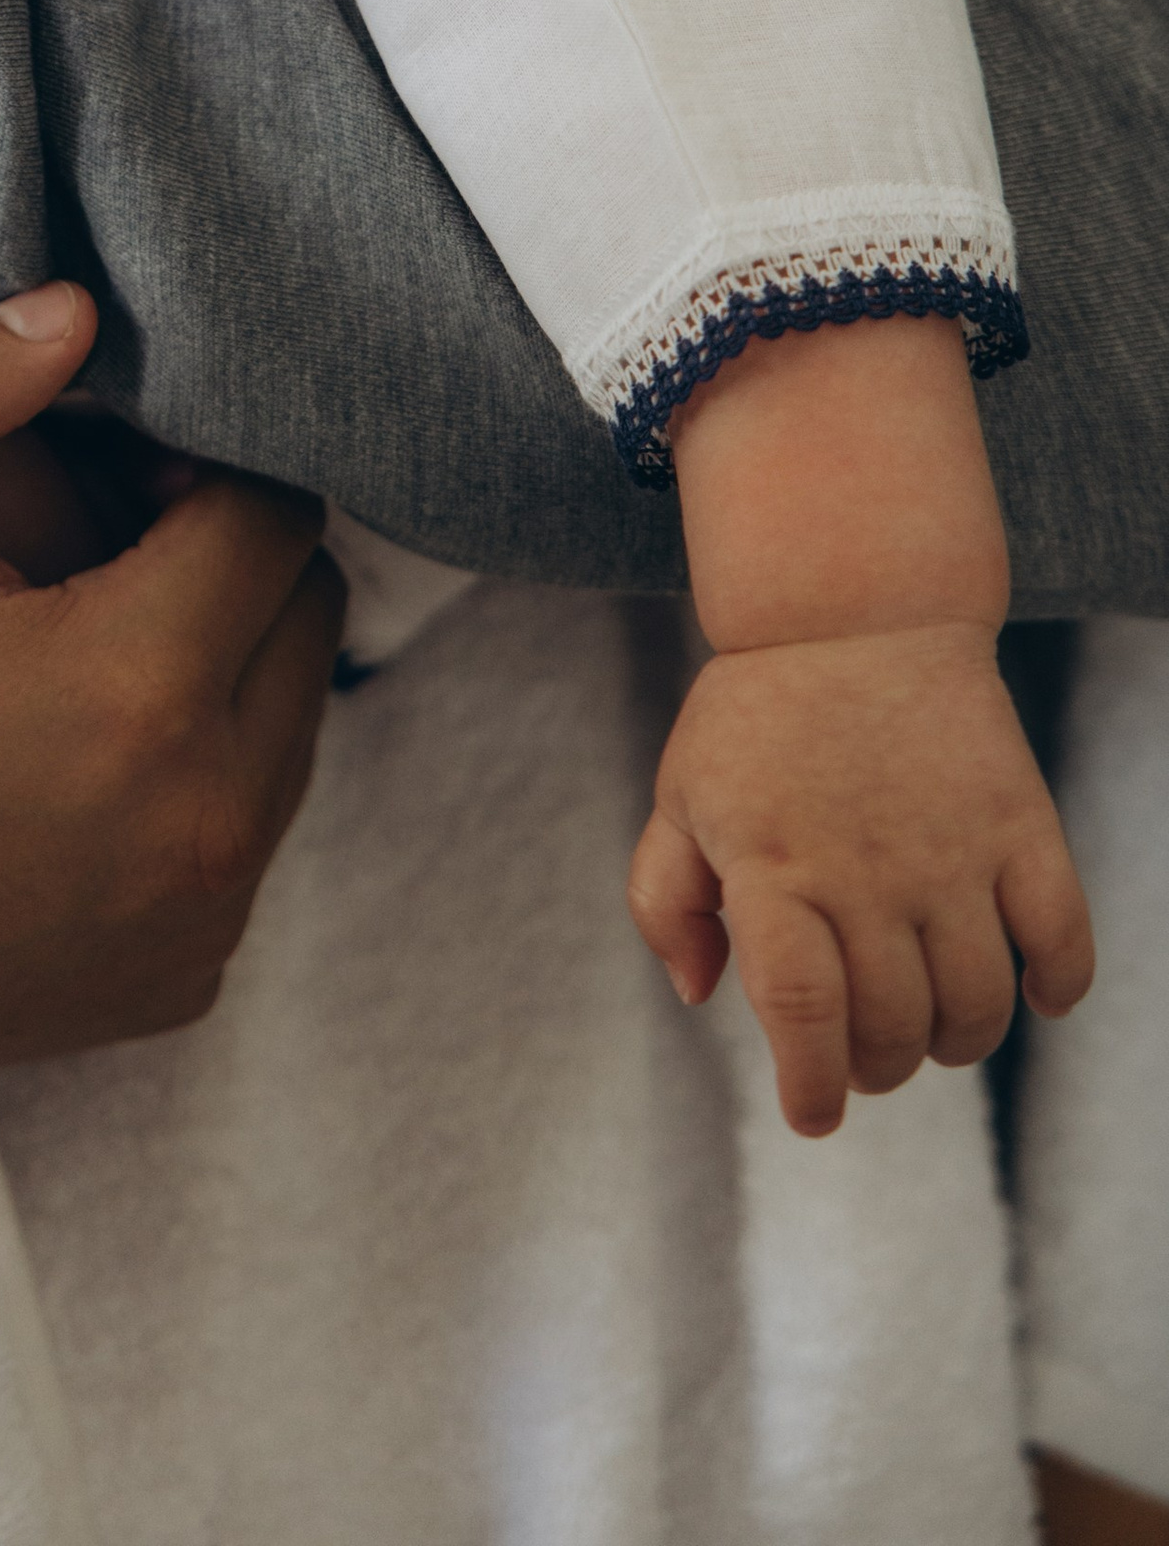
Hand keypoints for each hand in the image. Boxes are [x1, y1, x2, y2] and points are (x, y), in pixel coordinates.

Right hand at [0, 282, 343, 1090]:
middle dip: (227, 551)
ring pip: (292, 722)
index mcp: (137, 687)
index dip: (202, 464)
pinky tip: (72, 758)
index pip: (274, 516)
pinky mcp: (181, 983)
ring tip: (85, 641)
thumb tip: (80, 314)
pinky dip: (195, 774)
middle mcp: (204, 818)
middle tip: (106, 541)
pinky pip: (246, 831)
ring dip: (223, 659)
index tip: (115, 470)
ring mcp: (202, 917)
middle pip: (305, 613)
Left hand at [627, 618, 1093, 1135]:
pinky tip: (1032, 994)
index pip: (800, 1009)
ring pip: (975, 1005)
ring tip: (930, 1029)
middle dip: (875, 1068)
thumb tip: (700, 996)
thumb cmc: (756, 716)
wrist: (853, 609)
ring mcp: (949, 848)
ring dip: (955, 1044)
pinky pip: (1060, 937)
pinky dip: (1056, 987)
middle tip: (865, 1058)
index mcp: (771, 864)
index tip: (813, 1115)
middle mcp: (863, 866)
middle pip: (889, 1025)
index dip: (811, 1082)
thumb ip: (664, 900)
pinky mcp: (1019, 822)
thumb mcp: (680, 795)